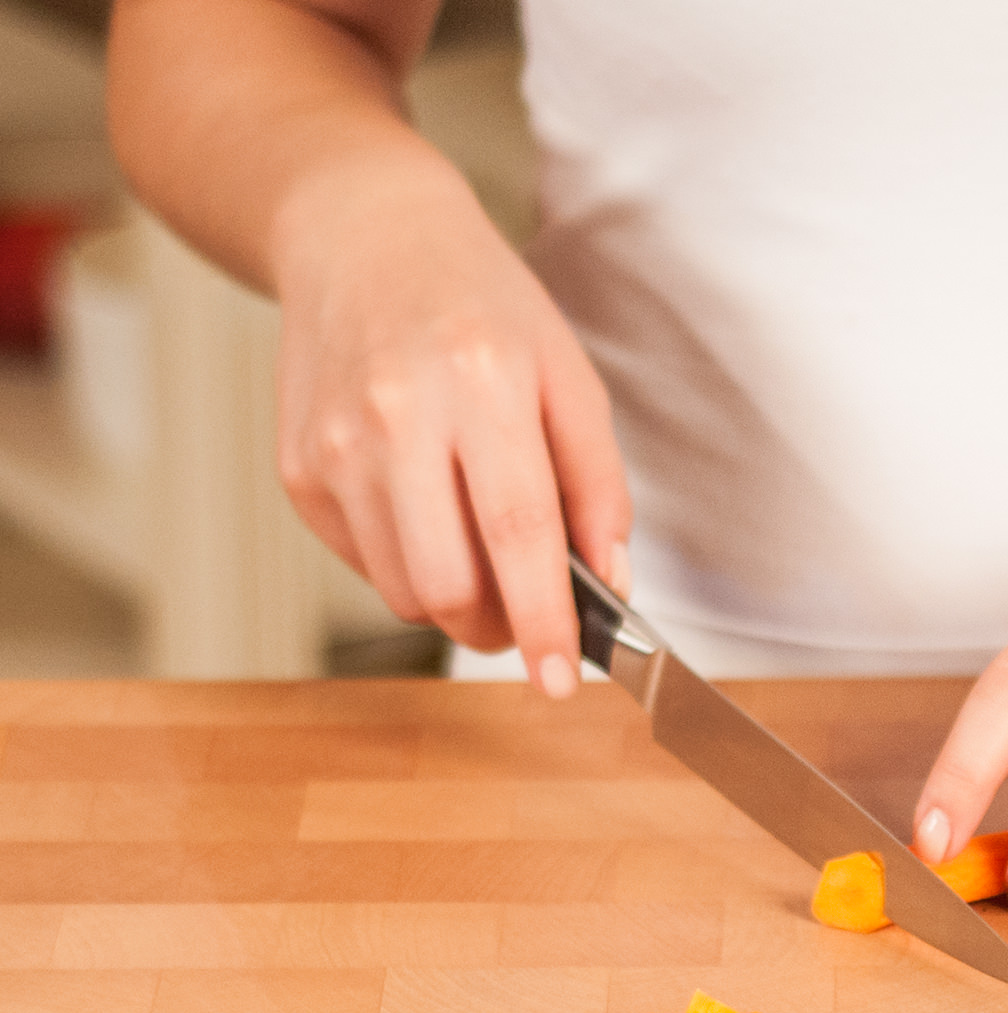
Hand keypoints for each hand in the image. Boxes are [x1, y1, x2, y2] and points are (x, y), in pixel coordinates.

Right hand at [272, 158, 629, 694]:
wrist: (361, 236)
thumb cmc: (480, 307)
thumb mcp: (568, 376)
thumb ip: (598, 486)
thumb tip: (609, 583)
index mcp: (482, 384)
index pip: (518, 535)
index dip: (543, 622)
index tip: (562, 679)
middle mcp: (397, 416)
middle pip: (449, 583)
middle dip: (499, 627)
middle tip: (530, 617)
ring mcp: (335, 446)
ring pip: (403, 589)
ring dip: (456, 601)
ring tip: (482, 549)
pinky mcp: (297, 470)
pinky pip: (364, 564)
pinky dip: (409, 563)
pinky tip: (426, 508)